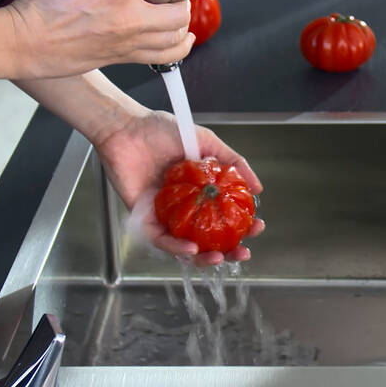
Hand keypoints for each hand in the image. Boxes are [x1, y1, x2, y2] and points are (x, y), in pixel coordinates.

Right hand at [5, 0, 193, 77]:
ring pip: (177, 33)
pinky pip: (167, 56)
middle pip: (179, 6)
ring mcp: (129, 41)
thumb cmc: (41, 7)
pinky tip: (178, 34)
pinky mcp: (126, 57)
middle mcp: (128, 19)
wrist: (26, 43)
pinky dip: (180, 45)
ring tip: (168, 6)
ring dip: (180, 17)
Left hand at [93, 110, 264, 265]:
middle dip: (228, 249)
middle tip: (243, 251)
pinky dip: (176, 248)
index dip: (242, 225)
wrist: (127, 128)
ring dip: (204, 258)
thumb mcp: (205, 141)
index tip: (256, 226)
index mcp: (199, 191)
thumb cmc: (161, 130)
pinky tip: (192, 249)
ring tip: (220, 258)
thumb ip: (233, 163)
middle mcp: (184, 207)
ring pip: (185, 246)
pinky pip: (161, 240)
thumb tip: (258, 188)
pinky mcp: (143, 219)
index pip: (224, 215)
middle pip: (208, 237)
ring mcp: (164, 215)